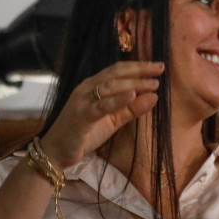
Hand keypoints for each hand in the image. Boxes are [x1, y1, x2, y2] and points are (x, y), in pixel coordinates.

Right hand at [38, 61, 163, 169]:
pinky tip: (132, 95)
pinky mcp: (81, 115)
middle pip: (115, 74)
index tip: (159, 66)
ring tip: (153, 84)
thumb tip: (155, 96)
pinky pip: (101, 105)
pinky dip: (117, 100)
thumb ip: (133, 109)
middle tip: (160, 69)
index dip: (139, 67)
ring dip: (133, 83)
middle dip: (139, 70)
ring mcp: (82, 101)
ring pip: (110, 86)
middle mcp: (87, 89)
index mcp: (94, 86)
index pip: (118, 71)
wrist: (58, 152)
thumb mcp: (114, 120)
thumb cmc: (85, 133)